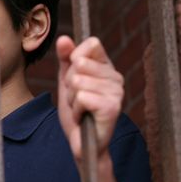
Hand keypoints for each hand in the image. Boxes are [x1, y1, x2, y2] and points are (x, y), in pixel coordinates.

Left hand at [55, 35, 123, 165]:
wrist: (81, 143)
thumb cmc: (76, 111)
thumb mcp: (66, 81)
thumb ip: (65, 59)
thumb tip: (64, 38)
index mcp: (106, 67)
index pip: (91, 44)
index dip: (74, 58)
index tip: (74, 76)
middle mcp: (116, 77)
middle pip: (79, 64)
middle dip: (69, 84)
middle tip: (77, 98)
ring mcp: (116, 92)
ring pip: (78, 81)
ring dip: (72, 99)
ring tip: (80, 108)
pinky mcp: (112, 107)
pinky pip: (82, 96)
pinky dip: (76, 109)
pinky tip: (84, 117)